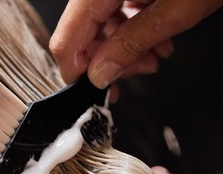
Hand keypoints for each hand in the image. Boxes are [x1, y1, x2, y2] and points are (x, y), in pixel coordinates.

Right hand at [50, 0, 222, 87]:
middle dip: (106, 60)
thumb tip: (99, 74)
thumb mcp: (178, 8)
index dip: (76, 72)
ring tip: (153, 57)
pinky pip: (113, 12)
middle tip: (133, 74)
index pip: (68, 38)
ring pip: (98, 25)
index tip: (94, 92)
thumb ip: (133, 43)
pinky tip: (155, 38)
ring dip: (123, 48)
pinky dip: (131, 30)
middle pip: (81, 32)